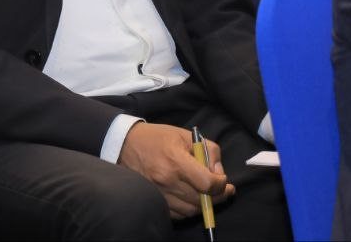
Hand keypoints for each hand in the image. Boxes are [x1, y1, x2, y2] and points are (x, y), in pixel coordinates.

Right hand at [117, 122, 232, 219]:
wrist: (125, 144)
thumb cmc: (157, 137)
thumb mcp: (185, 135)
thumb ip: (208, 150)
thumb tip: (218, 171)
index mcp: (175, 160)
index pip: (207, 183)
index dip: (221, 185)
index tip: (225, 181)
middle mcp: (167, 180)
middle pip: (201, 200)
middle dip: (218, 196)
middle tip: (223, 189)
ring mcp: (159, 193)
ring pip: (191, 210)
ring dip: (204, 204)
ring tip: (208, 193)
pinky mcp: (155, 200)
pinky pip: (178, 214)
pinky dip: (189, 209)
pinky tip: (191, 197)